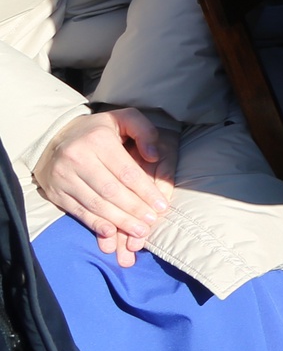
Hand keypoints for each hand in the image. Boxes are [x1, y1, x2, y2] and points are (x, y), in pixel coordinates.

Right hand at [35, 109, 173, 266]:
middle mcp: (78, 159)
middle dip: (134, 210)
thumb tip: (154, 156)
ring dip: (119, 221)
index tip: (161, 206)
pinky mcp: (55, 192)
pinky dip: (94, 223)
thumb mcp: (124, 118)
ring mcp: (64, 177)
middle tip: (151, 223)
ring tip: (138, 231)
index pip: (127, 172)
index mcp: (98, 140)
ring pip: (95, 204)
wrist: (52, 138)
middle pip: (111, 191)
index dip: (145, 191)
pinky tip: (110, 232)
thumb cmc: (98, 130)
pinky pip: (78, 211)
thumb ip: (145, 131)